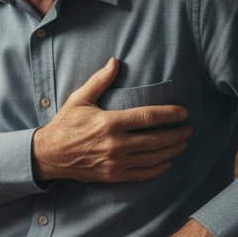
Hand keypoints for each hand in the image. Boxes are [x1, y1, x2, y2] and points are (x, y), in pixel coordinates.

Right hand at [31, 58, 190, 181]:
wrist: (49, 155)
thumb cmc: (65, 124)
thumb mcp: (79, 99)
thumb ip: (100, 80)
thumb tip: (115, 61)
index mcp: (109, 122)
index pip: (147, 117)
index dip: (169, 114)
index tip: (183, 112)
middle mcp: (115, 144)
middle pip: (156, 139)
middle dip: (176, 134)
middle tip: (188, 129)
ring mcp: (115, 162)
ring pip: (153, 157)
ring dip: (172, 150)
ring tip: (182, 143)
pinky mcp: (113, 175)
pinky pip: (142, 174)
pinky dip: (158, 169)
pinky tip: (167, 162)